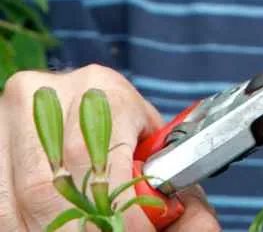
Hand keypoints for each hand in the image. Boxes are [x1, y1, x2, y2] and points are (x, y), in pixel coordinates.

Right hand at [0, 65, 219, 230]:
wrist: (85, 102)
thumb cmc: (124, 128)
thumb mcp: (149, 144)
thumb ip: (170, 179)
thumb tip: (199, 223)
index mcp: (101, 88)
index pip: (100, 161)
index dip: (116, 211)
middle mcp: (49, 93)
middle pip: (54, 185)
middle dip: (82, 227)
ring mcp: (9, 115)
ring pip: (21, 199)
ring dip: (47, 228)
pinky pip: (0, 201)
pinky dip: (21, 225)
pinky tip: (44, 229)